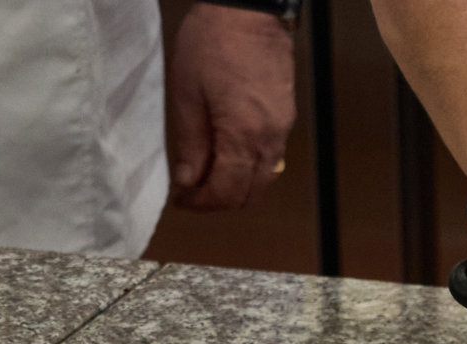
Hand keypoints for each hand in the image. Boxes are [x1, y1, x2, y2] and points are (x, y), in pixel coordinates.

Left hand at [167, 3, 296, 210]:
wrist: (251, 12)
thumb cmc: (213, 44)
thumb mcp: (188, 92)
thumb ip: (190, 142)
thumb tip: (187, 179)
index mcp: (243, 135)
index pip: (227, 190)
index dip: (202, 202)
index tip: (181, 200)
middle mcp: (269, 140)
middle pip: (251, 193)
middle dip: (221, 200)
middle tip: (193, 193)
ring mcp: (282, 130)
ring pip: (264, 180)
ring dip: (238, 187)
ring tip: (209, 176)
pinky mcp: (286, 119)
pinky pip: (271, 159)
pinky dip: (250, 169)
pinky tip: (229, 156)